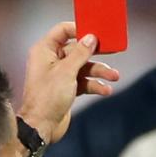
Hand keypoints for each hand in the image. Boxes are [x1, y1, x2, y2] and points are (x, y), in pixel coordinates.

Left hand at [15, 21, 119, 144]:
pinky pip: (84, 82)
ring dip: (99, 72)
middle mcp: (51, 60)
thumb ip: (81, 53)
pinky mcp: (67, 89)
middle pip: (78, 49)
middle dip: (96, 53)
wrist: (41, 127)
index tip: (96, 31)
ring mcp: (60, 75)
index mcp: (45, 50)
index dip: (79, 29)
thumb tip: (91, 38)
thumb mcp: (67, 71)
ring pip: (84, 67)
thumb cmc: (47, 98)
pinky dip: (94, 85)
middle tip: (113, 51)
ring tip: (114, 77)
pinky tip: (105, 90)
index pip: (63, 30)